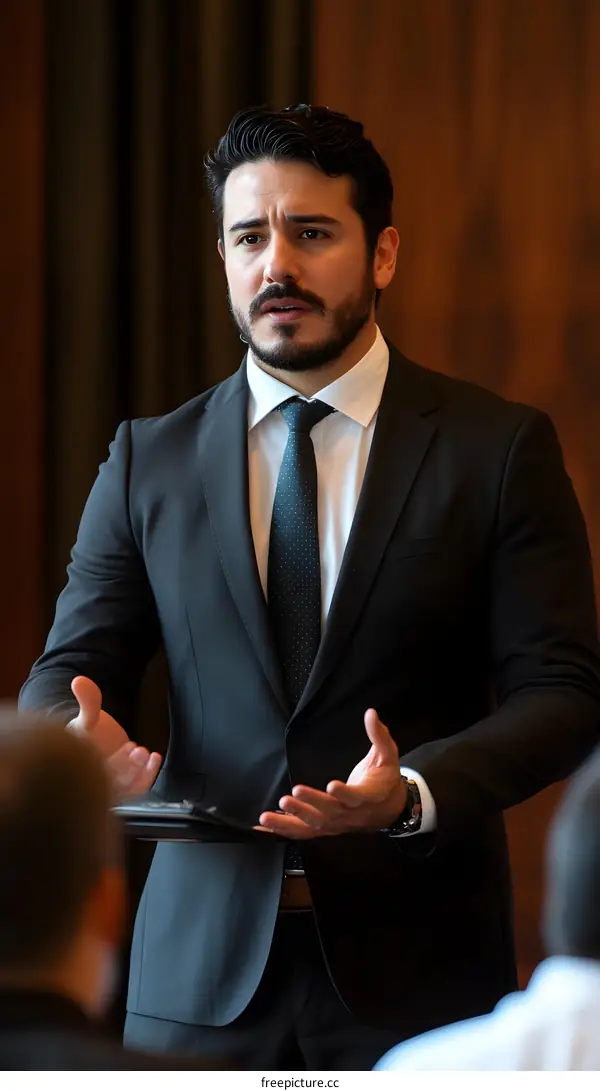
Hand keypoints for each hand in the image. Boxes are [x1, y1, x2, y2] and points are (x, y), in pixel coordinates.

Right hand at [68, 675, 161, 798]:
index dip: (114, 763)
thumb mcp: (86, 716)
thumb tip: (79, 680)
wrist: (94, 742)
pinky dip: (147, 776)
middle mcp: (95, 781)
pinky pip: (136, 789)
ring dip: (138, 774)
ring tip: (145, 752)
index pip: (95, 773)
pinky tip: (155, 758)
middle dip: (128, 768)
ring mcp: (110, 786)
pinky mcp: (124, 786)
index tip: (129, 745)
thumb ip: (87, 701)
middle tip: (139, 749)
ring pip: (125, 790)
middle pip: (111, 785)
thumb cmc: (85, 733)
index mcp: (80, 769)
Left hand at [257, 708, 406, 838]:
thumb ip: (379, 735)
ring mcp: (337, 823)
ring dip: (291, 820)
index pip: (356, 796)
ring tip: (269, 815)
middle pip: (330, 812)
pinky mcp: (327, 828)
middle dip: (311, 803)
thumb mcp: (388, 755)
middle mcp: (351, 813)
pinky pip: (304, 832)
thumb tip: (370, 713)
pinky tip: (265, 826)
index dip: (344, 793)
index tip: (331, 785)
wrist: (389, 808)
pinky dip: (283, 830)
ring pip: (313, 826)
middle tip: (294, 793)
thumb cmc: (385, 778)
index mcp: (368, 795)